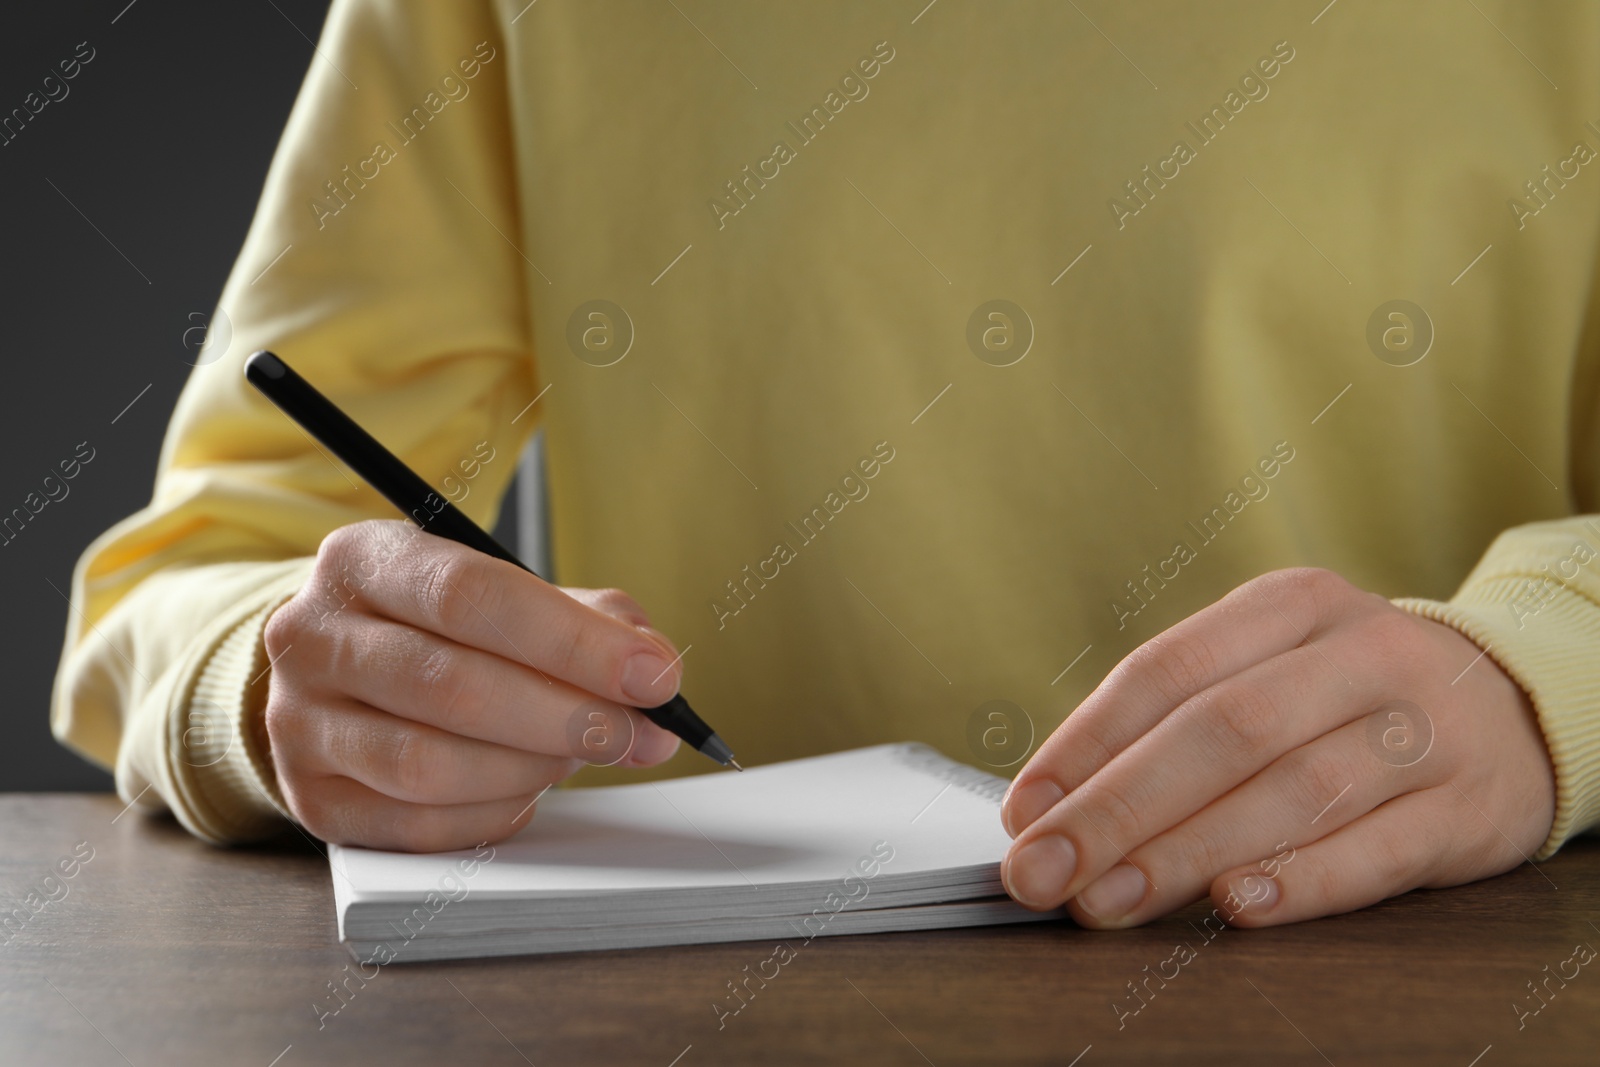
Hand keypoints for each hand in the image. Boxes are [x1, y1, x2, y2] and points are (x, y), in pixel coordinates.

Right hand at [260, 519, 683, 850]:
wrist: (338, 673)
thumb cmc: (440, 629)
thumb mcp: (505, 593)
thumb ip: (589, 619)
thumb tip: (656, 672)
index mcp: (363, 559)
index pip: (471, 596)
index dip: (573, 642)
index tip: (654, 676)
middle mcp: (312, 636)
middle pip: (453, 686)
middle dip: (569, 717)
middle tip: (640, 733)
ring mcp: (298, 723)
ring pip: (430, 765)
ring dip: (531, 768)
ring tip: (576, 754)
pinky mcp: (312, 799)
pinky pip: (420, 825)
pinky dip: (494, 812)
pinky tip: (527, 787)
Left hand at [999, 567, 1556, 927]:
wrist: (1518, 708)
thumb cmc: (1350, 697)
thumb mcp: (1273, 669)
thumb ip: (1174, 723)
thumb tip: (1053, 805)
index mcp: (1291, 605)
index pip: (1166, 670)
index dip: (1084, 743)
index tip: (1025, 810)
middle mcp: (1361, 652)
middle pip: (1220, 730)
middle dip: (1118, 808)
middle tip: (1047, 871)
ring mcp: (1425, 728)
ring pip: (1293, 790)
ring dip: (1188, 852)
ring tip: (1111, 898)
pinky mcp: (1473, 808)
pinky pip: (1380, 850)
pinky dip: (1303, 881)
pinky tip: (1236, 907)